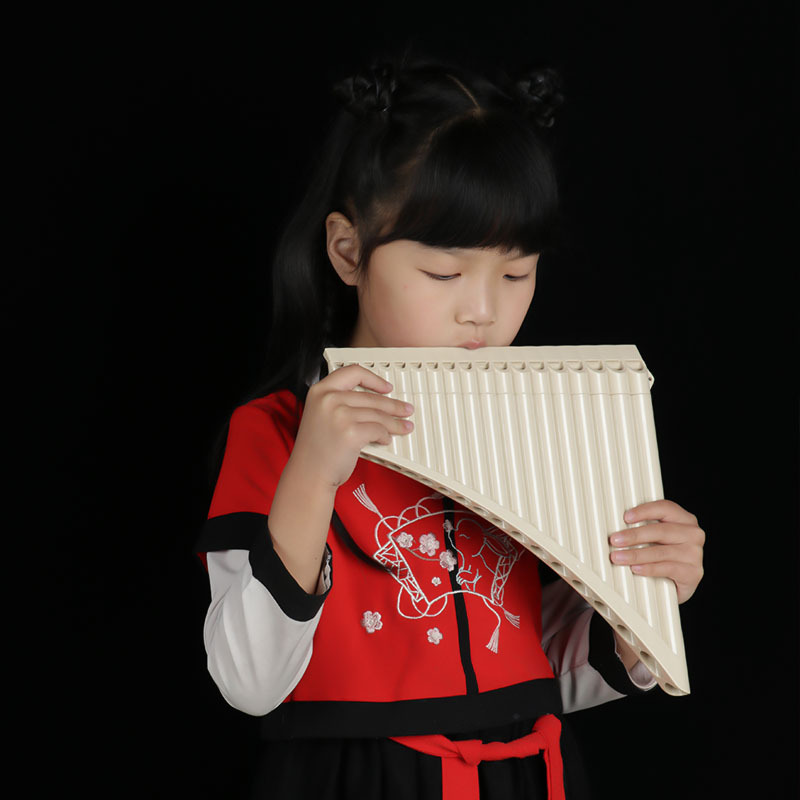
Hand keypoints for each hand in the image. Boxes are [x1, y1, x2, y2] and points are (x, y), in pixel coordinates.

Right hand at [291, 364, 414, 489]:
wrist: (308, 473)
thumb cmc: (315, 449)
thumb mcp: (320, 415)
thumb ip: (339, 402)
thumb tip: (374, 403)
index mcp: (320, 391)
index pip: (353, 372)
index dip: (374, 379)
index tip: (386, 387)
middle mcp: (329, 399)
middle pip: (371, 397)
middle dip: (393, 406)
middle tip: (405, 410)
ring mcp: (340, 415)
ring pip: (378, 415)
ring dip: (395, 423)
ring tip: (404, 427)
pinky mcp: (351, 433)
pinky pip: (378, 430)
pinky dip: (385, 436)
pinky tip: (385, 439)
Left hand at [608, 499, 704, 603]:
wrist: (678, 583)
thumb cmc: (663, 555)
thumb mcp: (656, 538)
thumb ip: (644, 527)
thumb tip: (617, 526)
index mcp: (685, 519)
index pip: (665, 508)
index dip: (645, 511)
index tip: (626, 517)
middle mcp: (693, 534)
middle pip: (660, 531)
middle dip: (634, 535)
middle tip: (615, 540)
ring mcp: (694, 554)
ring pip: (660, 552)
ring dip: (635, 554)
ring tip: (618, 557)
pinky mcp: (692, 573)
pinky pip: (667, 568)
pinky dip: (648, 568)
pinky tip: (635, 568)